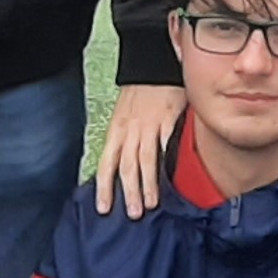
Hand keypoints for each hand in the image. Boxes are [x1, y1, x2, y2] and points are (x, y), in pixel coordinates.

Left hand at [94, 83, 183, 216]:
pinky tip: (173, 177)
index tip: (104, 208)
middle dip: (128, 192)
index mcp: (116, 131)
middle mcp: (130, 130)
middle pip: (126, 166)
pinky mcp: (168, 118)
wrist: (152, 63)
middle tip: (133, 214)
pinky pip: (167, 142)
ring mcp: (149, 124)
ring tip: (151, 204)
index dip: (104, 187)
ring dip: (148, 183)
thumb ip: (125, 141)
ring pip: (146, 159)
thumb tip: (126, 169)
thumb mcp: (123, 116)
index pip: (106, 163)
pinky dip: (168, 160)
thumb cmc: (139, 93)